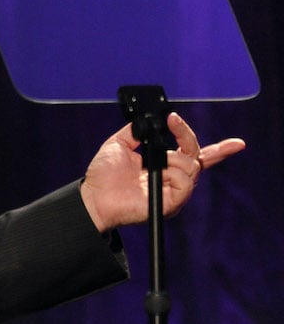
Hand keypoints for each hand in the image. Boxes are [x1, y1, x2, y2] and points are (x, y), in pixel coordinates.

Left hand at [80, 112, 244, 231]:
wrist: (93, 196)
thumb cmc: (103, 175)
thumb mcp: (118, 144)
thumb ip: (135, 131)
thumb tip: (148, 120)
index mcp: (165, 164)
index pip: (197, 155)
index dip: (220, 150)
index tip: (231, 140)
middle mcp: (173, 177)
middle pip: (199, 156)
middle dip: (188, 136)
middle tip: (174, 123)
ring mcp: (173, 190)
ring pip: (192, 167)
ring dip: (173, 157)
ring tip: (153, 162)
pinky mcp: (171, 203)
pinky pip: (185, 183)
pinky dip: (174, 174)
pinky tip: (159, 174)